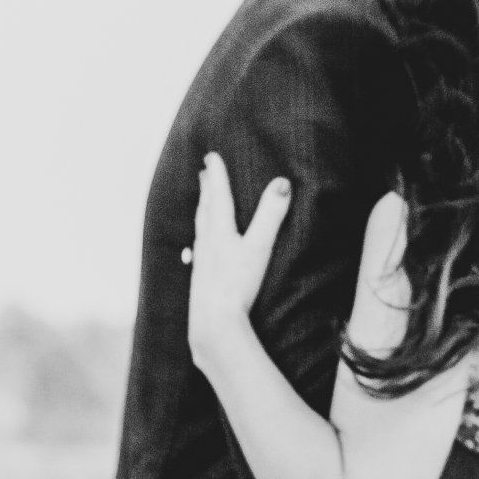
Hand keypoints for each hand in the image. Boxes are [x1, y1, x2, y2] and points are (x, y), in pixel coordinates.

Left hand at [186, 153, 291, 367]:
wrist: (213, 322)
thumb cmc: (237, 284)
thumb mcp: (260, 247)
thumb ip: (271, 215)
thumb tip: (282, 182)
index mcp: (220, 231)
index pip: (218, 196)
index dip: (216, 175)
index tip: (211, 156)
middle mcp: (207, 243)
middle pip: (206, 208)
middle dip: (206, 188)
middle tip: (203, 171)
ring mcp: (202, 261)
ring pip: (200, 228)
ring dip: (202, 210)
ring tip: (202, 201)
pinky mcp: (202, 278)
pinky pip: (199, 249)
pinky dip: (199, 240)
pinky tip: (196, 248)